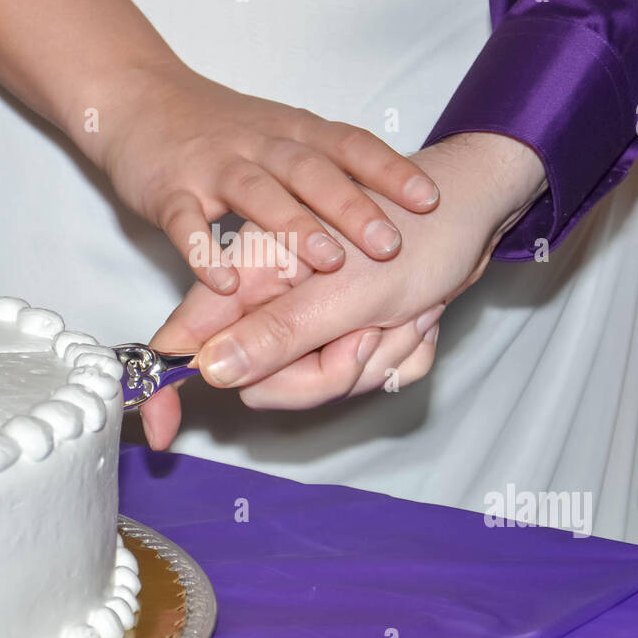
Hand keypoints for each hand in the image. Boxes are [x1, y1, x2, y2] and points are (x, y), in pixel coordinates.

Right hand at [97, 65, 440, 292]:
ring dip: (293, 226)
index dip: (389, 171)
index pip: (349, 145)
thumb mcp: (279, 134)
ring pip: (257, 193)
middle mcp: (258, 145)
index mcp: (292, 132)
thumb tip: (389, 211)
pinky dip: (202, 251)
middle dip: (353, 207)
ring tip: (327, 263)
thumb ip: (325, 168)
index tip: (429, 200)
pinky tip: (224, 283)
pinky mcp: (168, 190)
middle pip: (311, 171)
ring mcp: (212, 166)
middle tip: (390, 244)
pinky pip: (186, 221)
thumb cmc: (218, 127)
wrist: (136, 97)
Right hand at [139, 132, 546, 448]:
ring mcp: (311, 316)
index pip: (189, 337)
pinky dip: (398, 358)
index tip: (156, 432)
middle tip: (374, 331)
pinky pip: (361, 377)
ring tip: (409, 313)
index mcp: (254, 273)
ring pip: (319, 384)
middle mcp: (275, 297)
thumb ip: (277, 332)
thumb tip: (212, 370)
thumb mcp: (348, 289)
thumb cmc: (419, 227)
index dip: (167, 386)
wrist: (480, 204)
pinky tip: (417, 323)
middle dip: (331, 371)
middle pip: (267, 382)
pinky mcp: (347, 330)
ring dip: (377, 358)